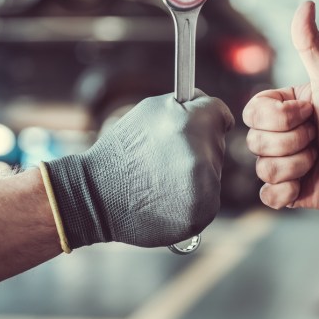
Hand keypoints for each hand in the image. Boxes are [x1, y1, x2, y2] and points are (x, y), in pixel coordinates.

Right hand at [45, 90, 233, 247]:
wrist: (97, 196)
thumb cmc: (122, 150)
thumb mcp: (150, 111)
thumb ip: (186, 105)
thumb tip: (212, 107)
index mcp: (192, 124)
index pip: (221, 114)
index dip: (208, 118)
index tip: (198, 125)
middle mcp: (202, 156)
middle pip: (217, 144)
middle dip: (198, 146)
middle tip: (166, 157)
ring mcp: (204, 188)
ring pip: (214, 172)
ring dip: (196, 173)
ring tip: (163, 178)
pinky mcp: (202, 213)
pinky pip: (208, 198)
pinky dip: (193, 198)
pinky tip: (167, 197)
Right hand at [243, 1, 318, 208]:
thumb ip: (312, 46)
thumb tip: (305, 4)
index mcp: (280, 109)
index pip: (252, 113)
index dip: (282, 117)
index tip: (310, 112)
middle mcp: (276, 136)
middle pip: (255, 142)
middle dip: (295, 142)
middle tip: (318, 136)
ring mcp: (281, 164)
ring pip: (264, 169)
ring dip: (299, 165)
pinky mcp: (288, 192)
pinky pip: (268, 196)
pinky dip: (289, 191)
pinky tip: (307, 182)